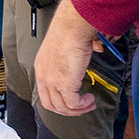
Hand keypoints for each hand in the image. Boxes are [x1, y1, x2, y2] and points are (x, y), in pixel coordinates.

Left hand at [34, 0, 102, 115]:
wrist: (71, 27)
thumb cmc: (70, 30)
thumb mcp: (68, 46)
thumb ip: (77, 54)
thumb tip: (96, 49)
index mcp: (41, 67)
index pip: (45, 93)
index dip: (58, 101)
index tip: (71, 100)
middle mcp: (44, 76)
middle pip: (51, 105)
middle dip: (67, 111)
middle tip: (80, 108)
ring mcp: (52, 82)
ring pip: (63, 108)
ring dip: (78, 110)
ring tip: (89, 104)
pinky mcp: (65, 84)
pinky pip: (73, 104)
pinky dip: (83, 105)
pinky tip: (90, 99)